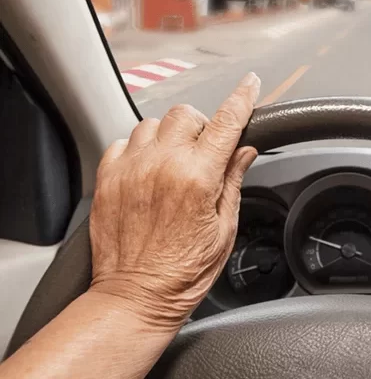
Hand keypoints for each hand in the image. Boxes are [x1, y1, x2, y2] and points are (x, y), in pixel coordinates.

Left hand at [88, 73, 259, 329]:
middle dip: (201, 125)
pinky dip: (138, 149)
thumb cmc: (182, 273)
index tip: (250, 84)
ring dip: (168, 136)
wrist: (136, 297)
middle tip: (205, 151)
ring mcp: (131, 170)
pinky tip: (147, 171)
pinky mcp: (108, 179)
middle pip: (186, 114)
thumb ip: (232, 181)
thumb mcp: (224, 229)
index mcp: (198, 178)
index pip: (226, 123)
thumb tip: (244, 151)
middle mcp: (162, 166)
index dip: (242, 98)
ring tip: (172, 163)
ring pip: (152, 123)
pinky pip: (123, 142)